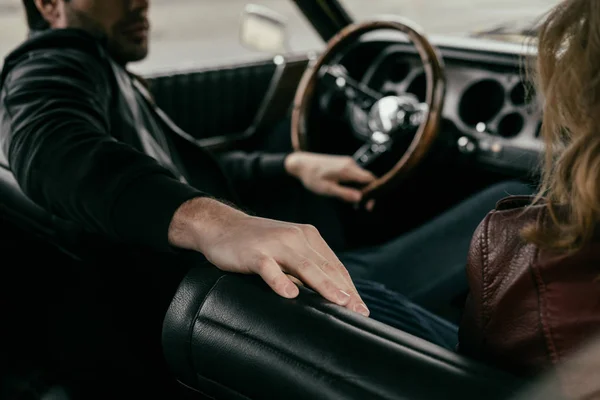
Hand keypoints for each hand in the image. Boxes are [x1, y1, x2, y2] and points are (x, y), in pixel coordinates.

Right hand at [168, 197, 369, 315]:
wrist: (221, 225)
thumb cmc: (257, 243)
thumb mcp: (287, 249)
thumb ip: (307, 265)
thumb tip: (330, 293)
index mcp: (308, 236)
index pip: (334, 265)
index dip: (350, 287)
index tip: (361, 309)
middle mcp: (296, 237)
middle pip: (325, 267)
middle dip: (344, 291)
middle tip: (358, 312)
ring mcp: (275, 244)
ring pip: (304, 266)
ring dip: (323, 285)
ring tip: (339, 302)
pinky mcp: (254, 253)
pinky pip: (268, 268)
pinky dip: (279, 280)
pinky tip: (289, 294)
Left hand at [285, 152, 375, 204]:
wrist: (301, 163)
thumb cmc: (312, 177)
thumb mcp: (327, 189)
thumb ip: (344, 193)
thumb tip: (360, 198)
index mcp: (347, 169)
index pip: (370, 179)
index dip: (374, 192)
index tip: (369, 204)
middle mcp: (350, 163)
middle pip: (367, 178)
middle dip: (367, 192)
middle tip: (361, 206)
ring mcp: (347, 162)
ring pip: (361, 177)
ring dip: (360, 189)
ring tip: (352, 201)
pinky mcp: (343, 163)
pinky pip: (355, 174)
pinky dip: (354, 184)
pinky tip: (346, 192)